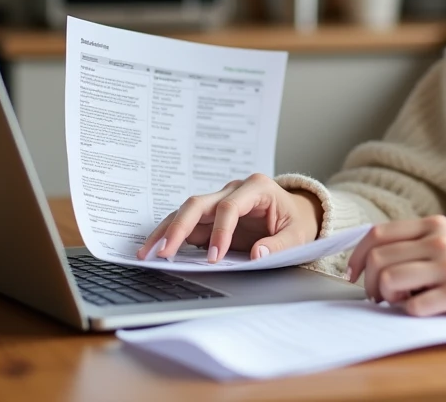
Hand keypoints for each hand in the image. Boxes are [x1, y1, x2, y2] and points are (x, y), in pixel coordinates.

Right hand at [136, 174, 322, 262]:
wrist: (298, 213)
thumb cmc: (298, 222)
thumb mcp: (299, 234)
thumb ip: (281, 244)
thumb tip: (258, 254)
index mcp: (257, 188)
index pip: (231, 207)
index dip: (220, 232)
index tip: (215, 258)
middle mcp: (233, 189)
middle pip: (199, 203)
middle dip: (179, 228)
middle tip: (163, 253)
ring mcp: (219, 200)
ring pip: (186, 211)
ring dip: (166, 231)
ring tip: (146, 253)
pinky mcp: (211, 215)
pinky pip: (187, 223)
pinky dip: (171, 235)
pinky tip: (155, 249)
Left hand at [346, 215, 445, 318]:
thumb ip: (417, 240)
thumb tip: (375, 258)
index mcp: (432, 225)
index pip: (377, 235)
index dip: (357, 255)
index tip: (353, 272)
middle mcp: (437, 242)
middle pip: (378, 260)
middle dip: (368, 282)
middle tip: (376, 295)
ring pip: (389, 281)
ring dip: (385, 297)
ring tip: (397, 301)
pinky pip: (414, 306)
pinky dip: (409, 312)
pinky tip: (420, 309)